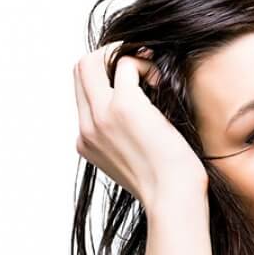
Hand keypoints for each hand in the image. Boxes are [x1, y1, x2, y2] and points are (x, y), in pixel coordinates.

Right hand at [73, 41, 208, 207]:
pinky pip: (126, 64)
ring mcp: (101, 116)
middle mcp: (87, 127)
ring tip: (152, 76)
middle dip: (109, 56)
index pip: (82, 92)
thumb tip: (143, 108)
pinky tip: (162, 84)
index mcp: (86, 141)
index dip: (106, 76)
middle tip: (141, 64)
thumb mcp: (136, 159)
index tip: (136, 80)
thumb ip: (126, 135)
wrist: (173, 198)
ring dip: (125, 57)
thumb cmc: (168, 181)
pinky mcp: (123, 107)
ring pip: (93, 61)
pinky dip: (145, 65)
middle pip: (79, 69)